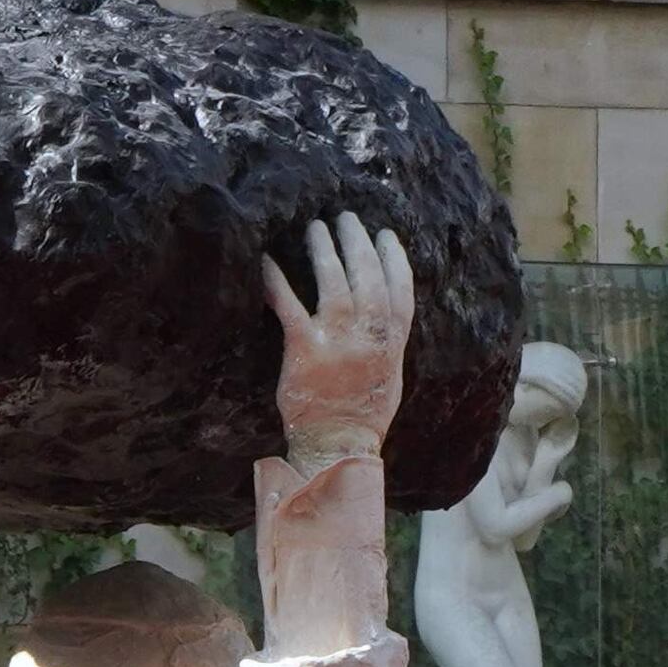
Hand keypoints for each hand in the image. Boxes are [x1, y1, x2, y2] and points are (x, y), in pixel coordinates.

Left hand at [261, 210, 410, 471]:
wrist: (337, 449)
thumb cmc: (363, 417)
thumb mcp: (390, 377)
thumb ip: (388, 341)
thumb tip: (385, 315)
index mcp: (392, 340)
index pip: (400, 287)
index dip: (393, 257)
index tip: (385, 234)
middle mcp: (369, 333)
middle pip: (366, 272)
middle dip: (356, 240)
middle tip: (344, 217)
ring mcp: (337, 338)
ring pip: (332, 279)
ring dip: (324, 248)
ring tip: (315, 227)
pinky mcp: (304, 348)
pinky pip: (289, 304)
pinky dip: (277, 280)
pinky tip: (268, 261)